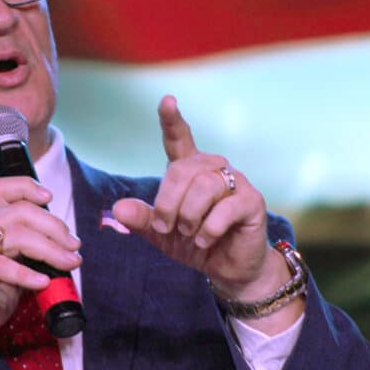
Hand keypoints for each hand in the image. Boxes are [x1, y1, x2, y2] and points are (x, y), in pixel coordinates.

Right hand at [0, 178, 81, 346]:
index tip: (50, 198)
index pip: (1, 189)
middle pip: (19, 210)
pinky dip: (26, 274)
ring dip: (49, 248)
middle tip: (74, 245)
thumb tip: (63, 250)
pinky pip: (1, 266)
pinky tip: (43, 282)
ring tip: (68, 263)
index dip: (27, 187)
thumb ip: (27, 255)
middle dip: (53, 226)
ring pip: (16, 234)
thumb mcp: (9, 273)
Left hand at [112, 96, 282, 300]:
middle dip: (167, 203)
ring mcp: (235, 181)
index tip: (166, 101)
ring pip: (203, 187)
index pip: (179, 138)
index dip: (172, 120)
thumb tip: (118, 209)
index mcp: (189, 169)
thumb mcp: (161, 233)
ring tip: (189, 235)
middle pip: (181, 171)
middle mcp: (213, 168)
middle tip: (166, 227)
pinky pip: (225, 208)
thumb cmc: (194, 243)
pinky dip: (209, 229)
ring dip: (189, 216)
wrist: (227, 269)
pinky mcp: (252, 200)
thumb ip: (142, 219)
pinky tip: (205, 240)